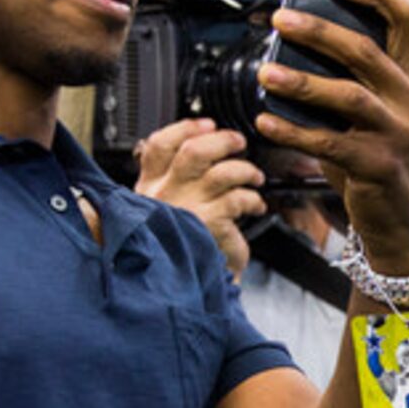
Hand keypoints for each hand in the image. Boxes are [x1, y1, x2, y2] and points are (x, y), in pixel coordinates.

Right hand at [136, 119, 267, 278]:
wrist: (191, 282)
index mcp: (152, 186)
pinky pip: (237, 199)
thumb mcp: (174, 206)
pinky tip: (256, 205)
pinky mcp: (208, 226)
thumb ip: (182, 177)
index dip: (185, 128)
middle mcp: (165, 196)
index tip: (208, 125)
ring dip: (245, 170)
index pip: (159, 145)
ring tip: (255, 178)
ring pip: (220, 173)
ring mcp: (186, 210)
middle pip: (193, 152)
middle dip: (223, 141)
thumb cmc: (186, 242)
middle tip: (239, 143)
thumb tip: (209, 142)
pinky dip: (253, 198)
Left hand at [252, 0, 408, 272]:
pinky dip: (293, 132)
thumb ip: (352, 85)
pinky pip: (329, 143)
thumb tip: (296, 50)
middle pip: (366, 52)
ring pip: (349, 96)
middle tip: (283, 19)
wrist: (400, 226)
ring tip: (266, 74)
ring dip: (302, 82)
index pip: (407, 23)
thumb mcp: (377, 119)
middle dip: (320, 31)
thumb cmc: (378, 164)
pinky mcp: (380, 167)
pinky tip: (266, 123)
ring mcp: (400, 136)